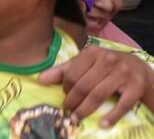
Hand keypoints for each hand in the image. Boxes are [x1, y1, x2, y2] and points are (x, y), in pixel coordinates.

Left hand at [39, 45, 153, 126]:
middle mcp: (107, 60)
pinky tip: (102, 124)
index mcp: (91, 53)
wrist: (137, 67)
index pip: (72, 74)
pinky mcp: (135, 87)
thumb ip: (63, 70)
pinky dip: (111, 116)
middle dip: (73, 101)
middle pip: (84, 86)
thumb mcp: (84, 62)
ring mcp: (122, 73)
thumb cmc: (104, 64)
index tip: (65, 96)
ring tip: (76, 117)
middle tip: (68, 110)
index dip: (66, 88)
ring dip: (85, 110)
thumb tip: (40, 80)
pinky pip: (122, 105)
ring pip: (99, 95)